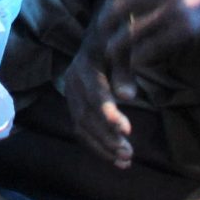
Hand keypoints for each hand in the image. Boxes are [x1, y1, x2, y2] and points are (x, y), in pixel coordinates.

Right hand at [64, 24, 138, 168]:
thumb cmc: (115, 43)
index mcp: (85, 67)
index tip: (127, 130)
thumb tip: (127, 97)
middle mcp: (73, 83)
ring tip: (125, 161)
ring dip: (102, 147)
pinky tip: (114, 159)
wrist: (97, 37)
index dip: (109, 113)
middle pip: (86, 116)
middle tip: (129, 154)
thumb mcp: (123, 49)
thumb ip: (124, 71)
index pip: (95, 94)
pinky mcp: (74, 107)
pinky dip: (97, 147)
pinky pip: (81, 131)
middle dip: (107, 137)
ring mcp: (70, 96)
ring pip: (81, 127)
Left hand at [99, 0, 199, 77]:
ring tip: (114, 52)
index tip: (108, 10)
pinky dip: (139, 56)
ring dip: (119, 45)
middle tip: (104, 34)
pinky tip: (137, 60)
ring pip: (131, 31)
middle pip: (118, 8)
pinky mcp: (186, 29)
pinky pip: (151, 47)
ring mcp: (174, 7)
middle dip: (107, 24)